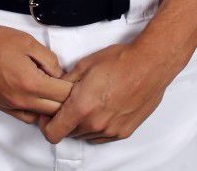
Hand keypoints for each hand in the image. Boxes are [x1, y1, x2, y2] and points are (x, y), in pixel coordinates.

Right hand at [0, 18, 74, 124]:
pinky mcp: (2, 106)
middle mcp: (21, 100)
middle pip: (55, 109)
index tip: (79, 78)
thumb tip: (58, 72)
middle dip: (66, 98)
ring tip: (55, 89)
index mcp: (30, 83)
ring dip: (52, 106)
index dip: (74, 86)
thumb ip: (48, 59)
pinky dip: (36, 110)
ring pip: (41, 116)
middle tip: (71, 84)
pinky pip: (26, 116)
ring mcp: (11, 105)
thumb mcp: (27, 41)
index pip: (63, 94)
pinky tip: (38, 96)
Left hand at [37, 38, 173, 144]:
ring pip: (85, 135)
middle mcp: (95, 124)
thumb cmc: (120, 61)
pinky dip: (98, 126)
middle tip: (72, 101)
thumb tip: (54, 89)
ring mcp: (110, 131)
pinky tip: (103, 107)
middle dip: (66, 119)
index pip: (53, 132)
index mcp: (82, 107)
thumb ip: (66, 82)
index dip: (46, 124)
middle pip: (69, 133)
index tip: (48, 115)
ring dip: (83, 123)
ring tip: (92, 101)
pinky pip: (102, 136)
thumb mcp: (85, 65)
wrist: (149, 65)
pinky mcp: (123, 132)